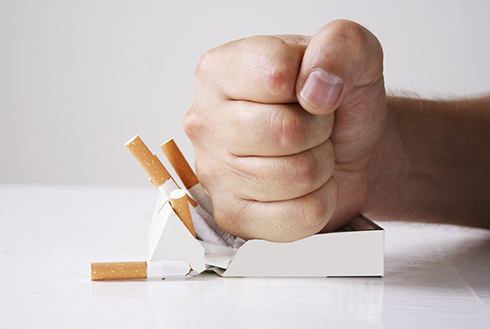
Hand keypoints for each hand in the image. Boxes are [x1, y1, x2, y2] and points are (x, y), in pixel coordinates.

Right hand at [184, 20, 385, 241]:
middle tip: (315, 127)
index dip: (313, 85)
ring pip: (297, 177)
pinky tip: (305, 187)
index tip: (311, 91)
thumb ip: (341, 45)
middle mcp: (205, 122)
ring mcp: (214, 174)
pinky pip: (299, 217)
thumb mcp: (353, 55)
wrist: (346, 149)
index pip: (275, 75)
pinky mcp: (234, 216)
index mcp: (219, 72)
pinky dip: (320, 201)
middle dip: (319, 131)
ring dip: (321, 165)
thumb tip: (316, 88)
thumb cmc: (337, 103)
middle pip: (285, 132)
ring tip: (309, 153)